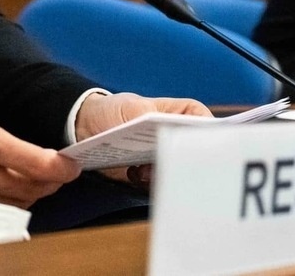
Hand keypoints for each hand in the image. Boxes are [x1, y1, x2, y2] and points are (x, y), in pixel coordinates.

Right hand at [0, 105, 80, 207]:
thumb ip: (2, 141)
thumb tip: (31, 157)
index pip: (36, 163)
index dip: (60, 168)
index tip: (71, 167)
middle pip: (30, 190)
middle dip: (49, 183)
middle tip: (55, 175)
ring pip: (13, 207)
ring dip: (29, 197)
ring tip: (31, 184)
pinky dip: (4, 208)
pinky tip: (5, 196)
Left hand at [75, 92, 211, 188]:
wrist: (83, 129)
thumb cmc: (112, 110)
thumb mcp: (134, 109)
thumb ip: (155, 118)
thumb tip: (173, 130)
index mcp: (180, 114)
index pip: (206, 122)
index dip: (211, 134)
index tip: (204, 145)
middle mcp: (177, 137)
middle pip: (196, 153)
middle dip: (185, 161)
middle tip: (168, 161)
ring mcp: (165, 157)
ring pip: (179, 172)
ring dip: (163, 174)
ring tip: (143, 168)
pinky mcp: (150, 176)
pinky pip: (160, 186)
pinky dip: (148, 184)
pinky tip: (133, 173)